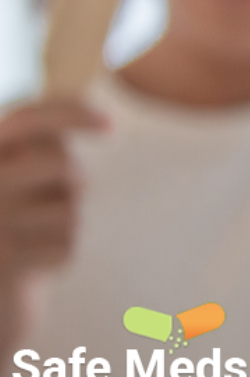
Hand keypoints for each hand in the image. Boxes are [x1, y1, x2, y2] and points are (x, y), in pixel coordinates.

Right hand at [0, 101, 105, 349]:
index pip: (27, 119)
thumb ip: (44, 143)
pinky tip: (34, 261)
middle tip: (52, 200)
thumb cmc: (16, 217)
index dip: (69, 114)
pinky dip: (61, 254)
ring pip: (70, 211)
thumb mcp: (23, 173)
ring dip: (67, 224)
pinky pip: (68, 247)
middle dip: (74, 182)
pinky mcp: (6, 262)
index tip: (112, 125)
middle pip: (63, 166)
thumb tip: (105, 123)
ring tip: (35, 234)